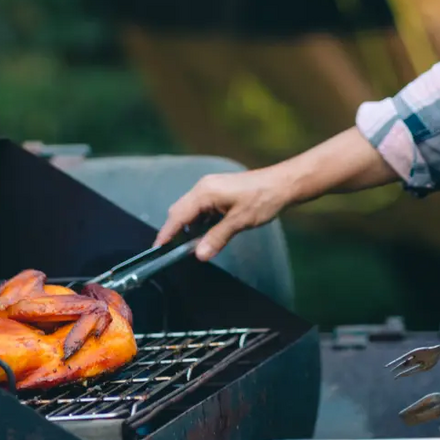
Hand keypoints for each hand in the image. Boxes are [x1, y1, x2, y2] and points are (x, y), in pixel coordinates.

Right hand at [155, 166, 300, 260]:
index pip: (178, 215)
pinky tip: (207, 234)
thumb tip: (198, 255)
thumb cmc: (263, 199)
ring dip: (188, 227)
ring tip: (191, 246)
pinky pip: (201, 208)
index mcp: (204, 192)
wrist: (282, 184)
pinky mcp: (218, 191)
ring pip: (190, 210)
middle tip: (174, 252)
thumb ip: (217, 238)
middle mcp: (203, 188)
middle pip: (179, 211)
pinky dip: (199, 222)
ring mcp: (210, 188)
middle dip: (175, 231)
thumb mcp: (239, 222)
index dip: (166, 233)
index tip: (157, 249)